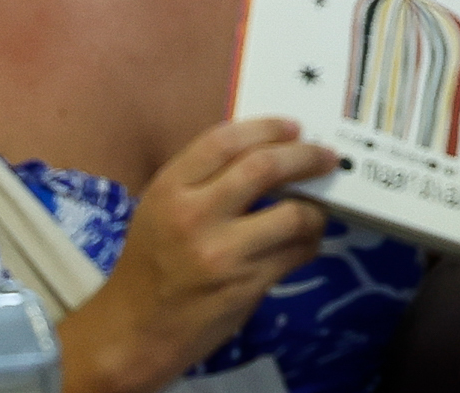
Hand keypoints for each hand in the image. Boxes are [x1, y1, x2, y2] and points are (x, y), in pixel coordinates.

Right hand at [56, 117, 336, 392]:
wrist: (133, 332)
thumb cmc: (148, 265)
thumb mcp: (160, 209)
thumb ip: (202, 181)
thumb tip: (264, 154)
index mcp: (170, 188)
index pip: (225, 141)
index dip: (267, 128)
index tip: (294, 127)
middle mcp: (195, 215)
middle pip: (264, 167)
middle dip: (305, 157)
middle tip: (326, 157)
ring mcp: (223, 253)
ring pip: (293, 214)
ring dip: (316, 209)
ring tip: (319, 209)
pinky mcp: (245, 287)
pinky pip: (295, 254)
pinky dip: (309, 243)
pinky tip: (306, 242)